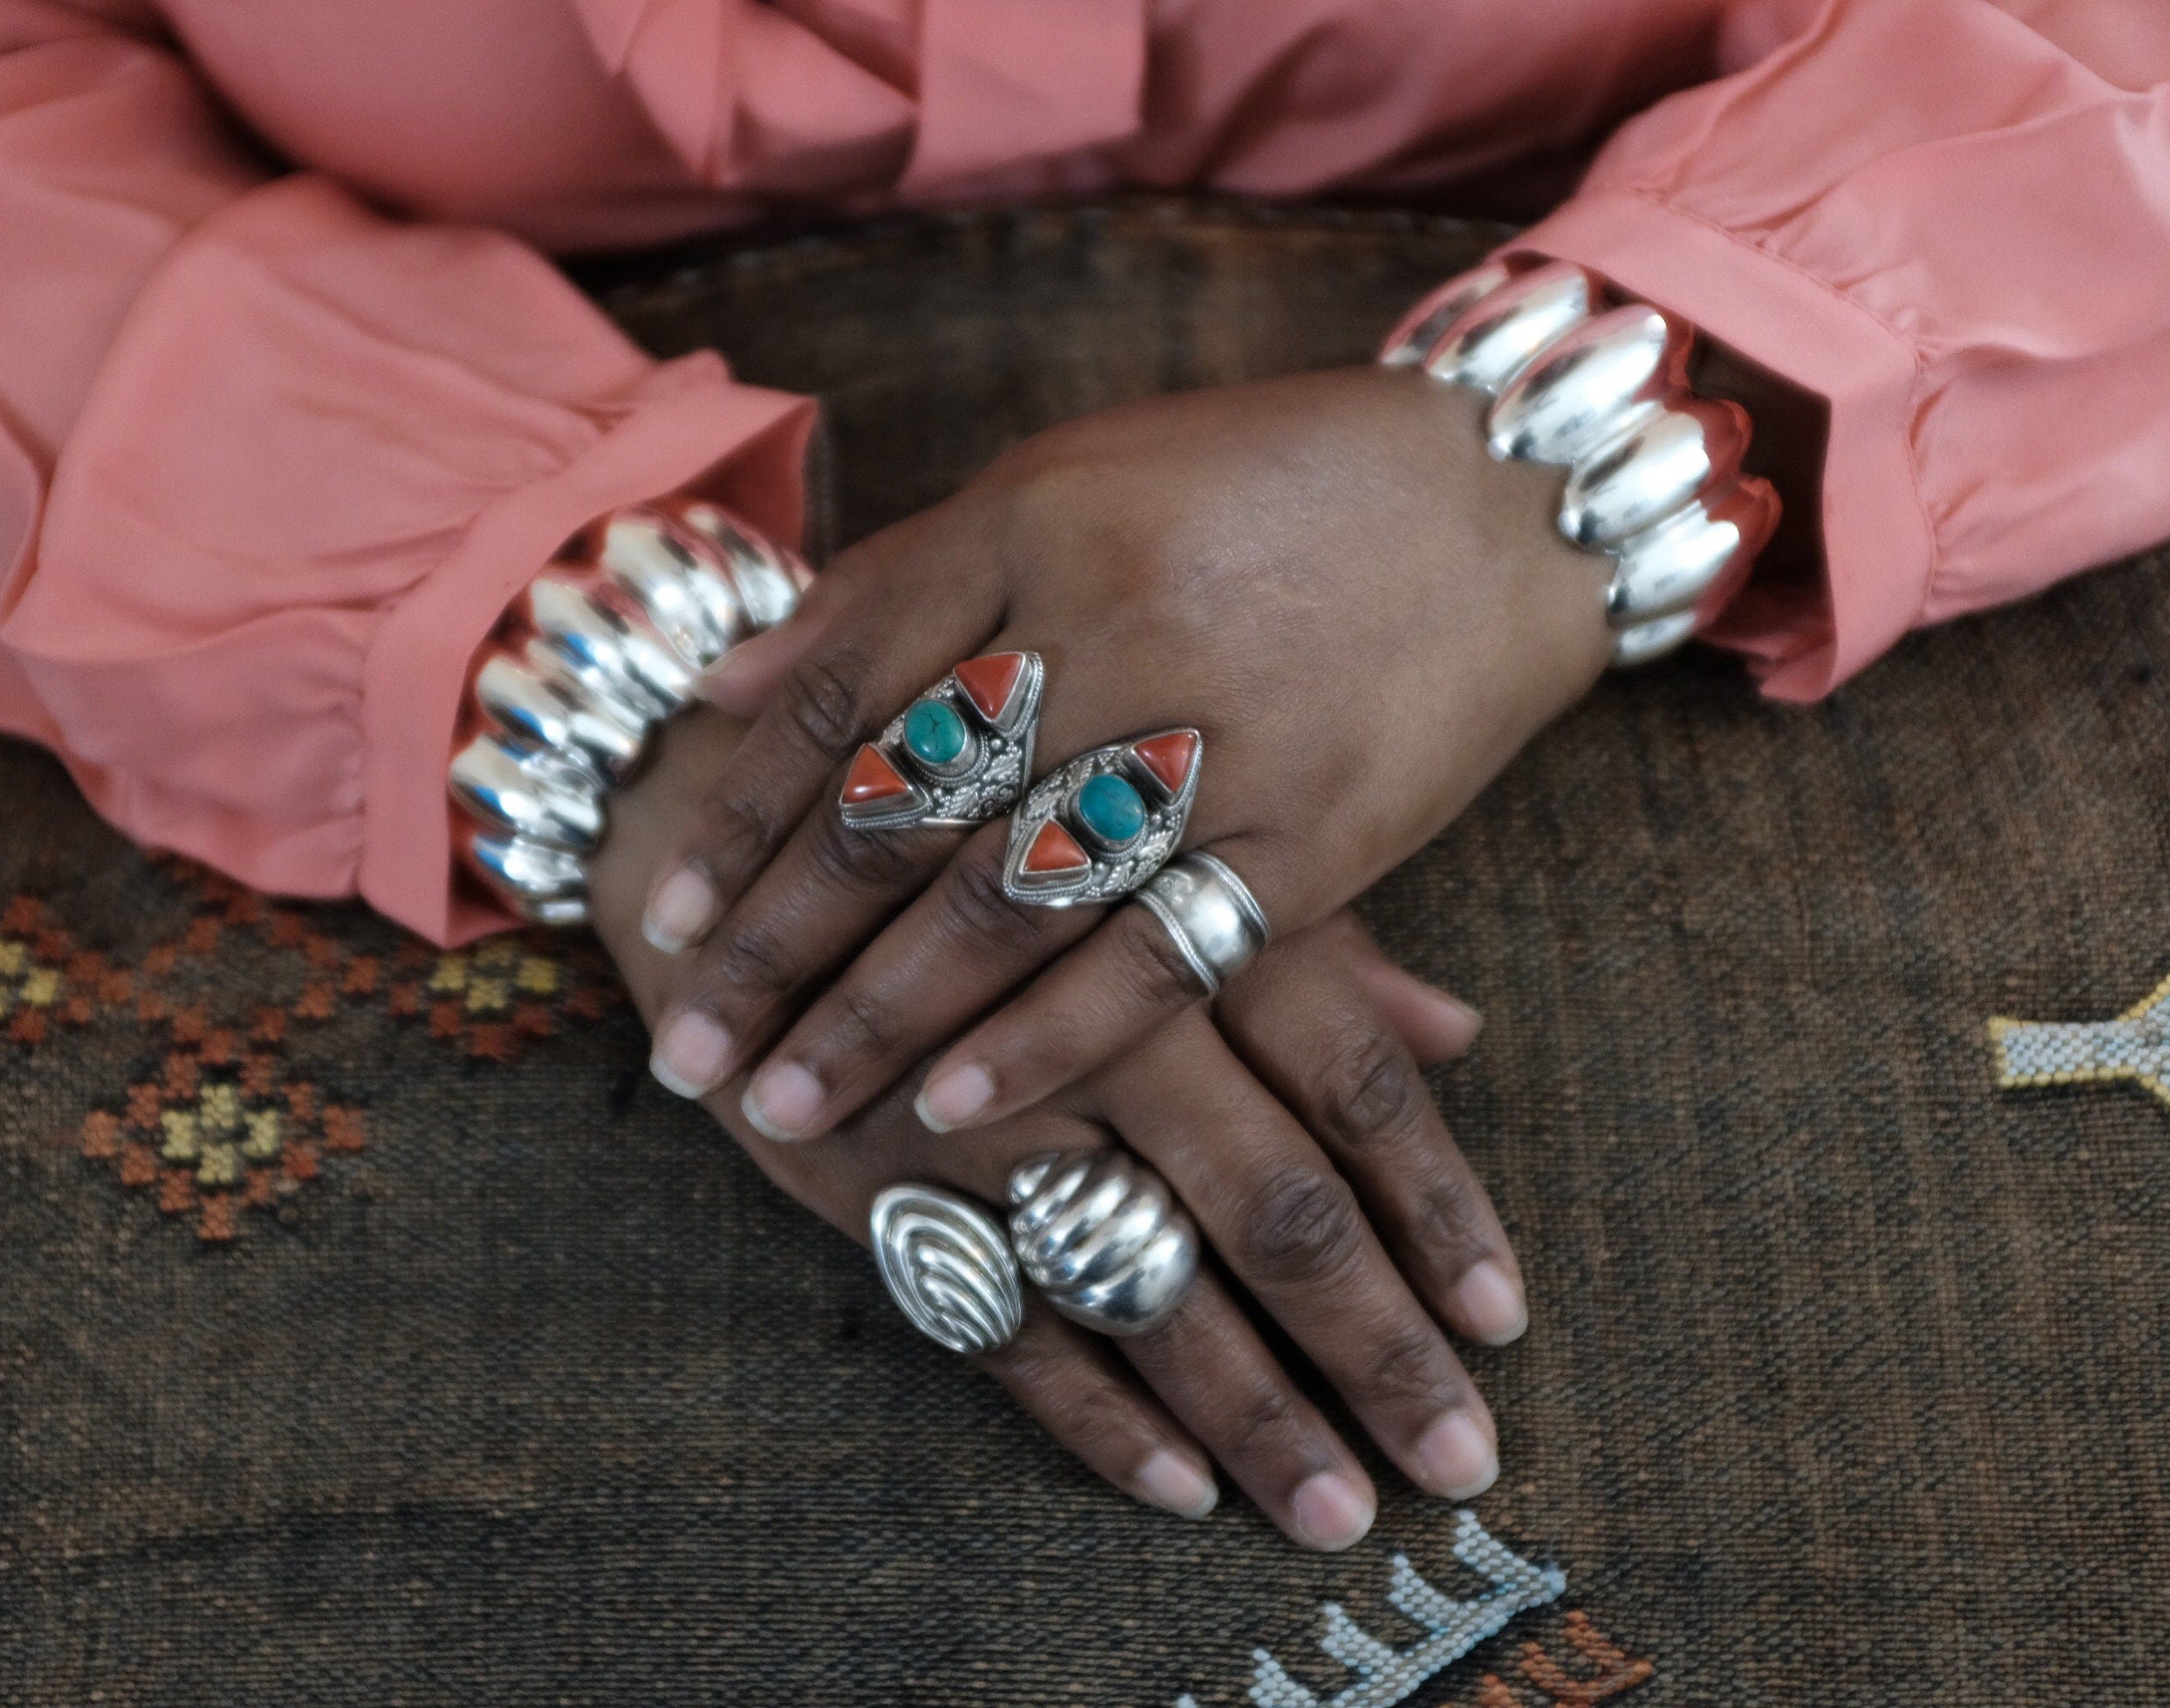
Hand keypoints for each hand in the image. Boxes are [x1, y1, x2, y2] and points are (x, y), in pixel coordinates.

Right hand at [592, 710, 1529, 1548]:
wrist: (723, 807)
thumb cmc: (975, 812)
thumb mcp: (1149, 840)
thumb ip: (1315, 945)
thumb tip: (1459, 1032)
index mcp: (1184, 916)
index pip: (1349, 1085)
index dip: (1435, 1208)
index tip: (1504, 1319)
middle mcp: (1097, 1021)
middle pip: (1268, 1206)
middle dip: (1370, 1344)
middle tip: (1455, 1461)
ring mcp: (978, 1115)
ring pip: (1144, 1286)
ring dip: (1248, 1410)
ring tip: (1331, 1508)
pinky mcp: (874, 1182)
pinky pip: (999, 1322)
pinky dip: (1088, 1412)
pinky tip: (1174, 1487)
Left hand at [635, 364, 1610, 1143]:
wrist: (1507, 497)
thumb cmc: (1264, 484)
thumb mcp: (1066, 482)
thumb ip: (898, 587)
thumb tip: (725, 674)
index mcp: (1030, 527)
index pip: (840, 696)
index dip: (739, 820)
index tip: (663, 926)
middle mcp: (1105, 629)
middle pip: (895, 817)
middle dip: (775, 948)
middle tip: (685, 1053)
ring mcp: (1210, 738)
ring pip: (1002, 902)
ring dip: (877, 1018)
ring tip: (780, 1109)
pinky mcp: (1309, 836)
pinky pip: (1154, 956)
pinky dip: (1049, 1039)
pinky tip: (955, 1108)